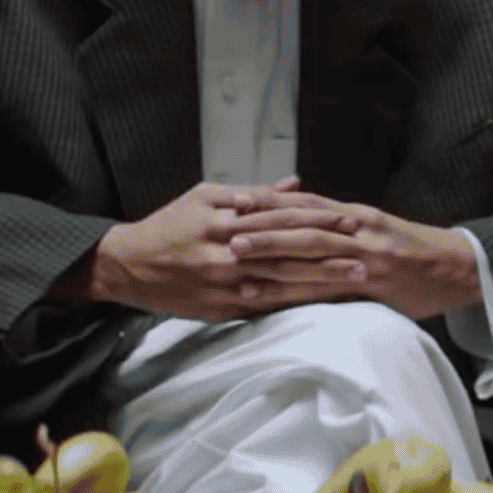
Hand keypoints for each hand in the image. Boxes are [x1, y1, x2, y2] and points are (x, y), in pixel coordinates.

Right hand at [87, 178, 335, 321]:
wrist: (127, 265)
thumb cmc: (167, 226)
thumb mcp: (203, 196)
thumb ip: (252, 193)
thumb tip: (294, 183)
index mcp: (225, 218)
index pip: (282, 216)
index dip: (319, 218)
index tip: (351, 220)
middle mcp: (226, 250)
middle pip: (288, 250)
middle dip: (330, 253)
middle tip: (365, 254)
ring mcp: (224, 282)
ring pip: (282, 281)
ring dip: (321, 281)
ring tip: (354, 280)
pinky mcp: (220, 308)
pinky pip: (264, 307)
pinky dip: (294, 305)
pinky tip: (320, 305)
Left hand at [206, 191, 482, 319]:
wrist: (459, 268)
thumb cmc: (415, 254)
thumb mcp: (379, 232)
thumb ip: (344, 230)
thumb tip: (306, 228)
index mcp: (355, 214)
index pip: (303, 203)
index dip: (267, 200)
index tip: (233, 199)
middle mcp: (356, 227)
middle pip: (299, 220)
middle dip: (259, 222)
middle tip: (222, 224)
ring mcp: (364, 252)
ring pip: (309, 247)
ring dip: (270, 249)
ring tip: (234, 252)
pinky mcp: (374, 278)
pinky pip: (327, 283)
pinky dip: (295, 286)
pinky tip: (271, 291)